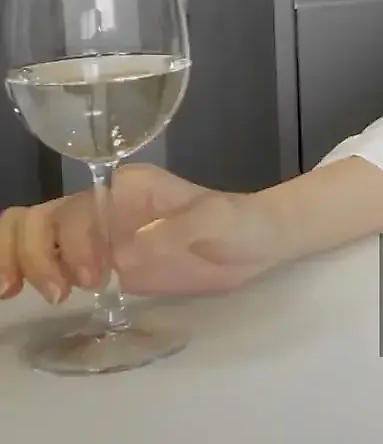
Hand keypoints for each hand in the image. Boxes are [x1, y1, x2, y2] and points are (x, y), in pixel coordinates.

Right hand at [0, 163, 282, 302]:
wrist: (258, 242)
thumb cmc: (240, 224)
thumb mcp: (217, 222)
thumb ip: (174, 232)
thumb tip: (124, 256)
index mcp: (126, 188)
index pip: (74, 211)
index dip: (73, 245)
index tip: (93, 277)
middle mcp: (103, 206)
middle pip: (38, 219)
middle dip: (32, 254)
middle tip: (56, 293)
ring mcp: (97, 233)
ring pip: (32, 234)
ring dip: (18, 261)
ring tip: (26, 294)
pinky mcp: (100, 261)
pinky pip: (48, 260)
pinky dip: (25, 270)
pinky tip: (19, 293)